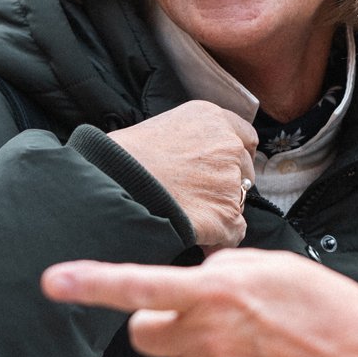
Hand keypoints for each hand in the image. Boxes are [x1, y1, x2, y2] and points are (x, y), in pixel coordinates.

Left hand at [41, 251, 357, 356]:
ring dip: (199, 354)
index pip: (138, 286)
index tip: (53, 282)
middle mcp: (205, 335)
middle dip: (161, 328)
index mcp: (217, 293)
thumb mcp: (279, 268)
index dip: (91, 283)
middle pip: (145, 333)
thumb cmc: (333, 317)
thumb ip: (226, 271)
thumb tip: (201, 279)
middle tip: (202, 324)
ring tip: (253, 351)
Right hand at [104, 101, 258, 249]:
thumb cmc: (122, 159)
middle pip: (244, 170)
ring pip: (239, 201)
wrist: (112, 186)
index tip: (225, 167)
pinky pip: (234, 230)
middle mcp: (227, 145)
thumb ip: (190, 139)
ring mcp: (230, 180)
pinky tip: (198, 238)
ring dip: (219, 210)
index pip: (246, 137)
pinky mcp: (228, 213)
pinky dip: (219, 237)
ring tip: (187, 216)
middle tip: (198, 195)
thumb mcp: (160, 128)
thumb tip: (194, 159)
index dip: (236, 155)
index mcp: (211, 119)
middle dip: (227, 184)